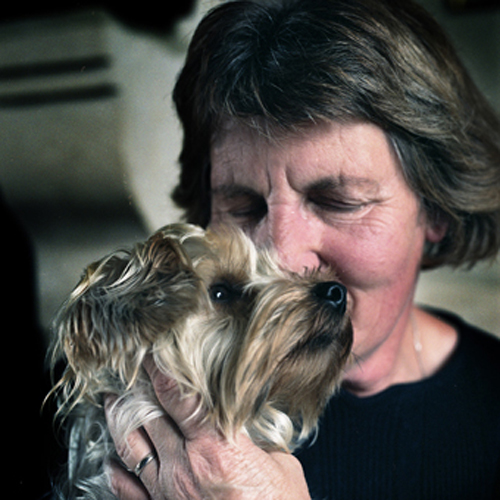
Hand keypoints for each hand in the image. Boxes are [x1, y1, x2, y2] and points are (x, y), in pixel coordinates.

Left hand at [105, 357, 310, 499]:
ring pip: (132, 448)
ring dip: (119, 421)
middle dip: (137, 390)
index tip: (151, 353)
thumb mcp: (282, 465)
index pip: (181, 398)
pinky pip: (129, 491)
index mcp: (217, 447)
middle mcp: (185, 466)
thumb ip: (255, 440)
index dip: (162, 371)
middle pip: (150, 417)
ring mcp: (168, 492)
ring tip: (111, 401)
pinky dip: (117, 474)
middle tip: (127, 371)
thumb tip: (245, 423)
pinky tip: (111, 462)